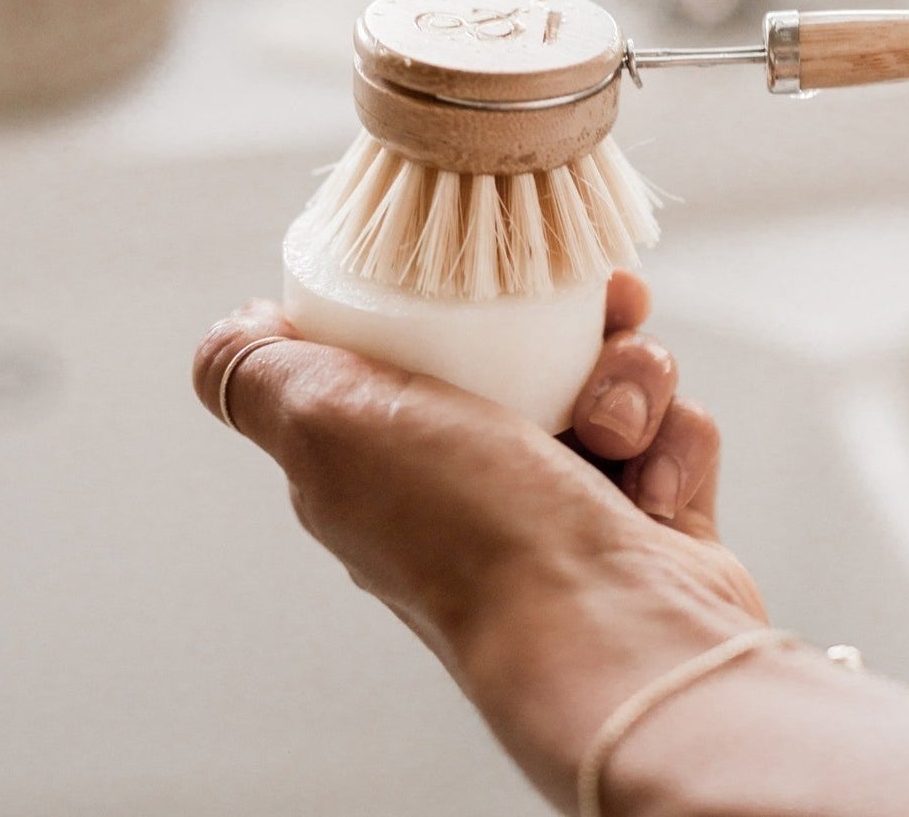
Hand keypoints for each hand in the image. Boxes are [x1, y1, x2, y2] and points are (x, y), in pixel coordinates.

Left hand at [192, 271, 765, 811]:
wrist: (612, 642)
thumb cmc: (476, 530)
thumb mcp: (330, 423)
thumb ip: (256, 373)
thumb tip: (235, 329)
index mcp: (392, 455)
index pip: (423, 341)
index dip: (458, 293)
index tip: (494, 266)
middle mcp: (474, 480)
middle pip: (531, 350)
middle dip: (576, 324)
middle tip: (610, 309)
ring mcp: (564, 502)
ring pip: (613, 381)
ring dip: (632, 387)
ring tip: (618, 432)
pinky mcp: (645, 519)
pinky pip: (671, 434)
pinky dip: (674, 449)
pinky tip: (654, 492)